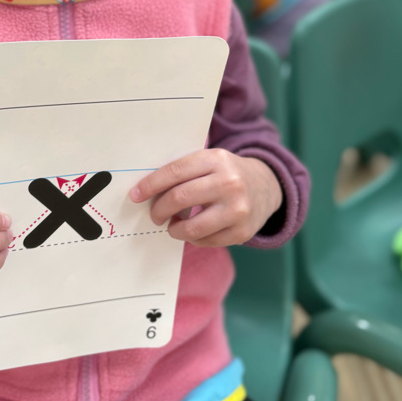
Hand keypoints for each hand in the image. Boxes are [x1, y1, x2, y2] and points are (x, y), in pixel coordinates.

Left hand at [130, 149, 282, 246]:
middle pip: (180, 198)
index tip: (135, 195)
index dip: (150, 185)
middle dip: (159, 209)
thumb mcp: (210, 161)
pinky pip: (206, 241)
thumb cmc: (226, 173)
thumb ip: (184, 171)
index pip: (175, 172)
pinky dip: (192, 238)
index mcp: (216, 159)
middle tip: (154, 214)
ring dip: (174, 228)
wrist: (266, 186)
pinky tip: (192, 230)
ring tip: (172, 225)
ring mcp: (238, 209)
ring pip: (192, 227)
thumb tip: (145, 189)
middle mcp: (229, 182)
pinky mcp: (242, 231)